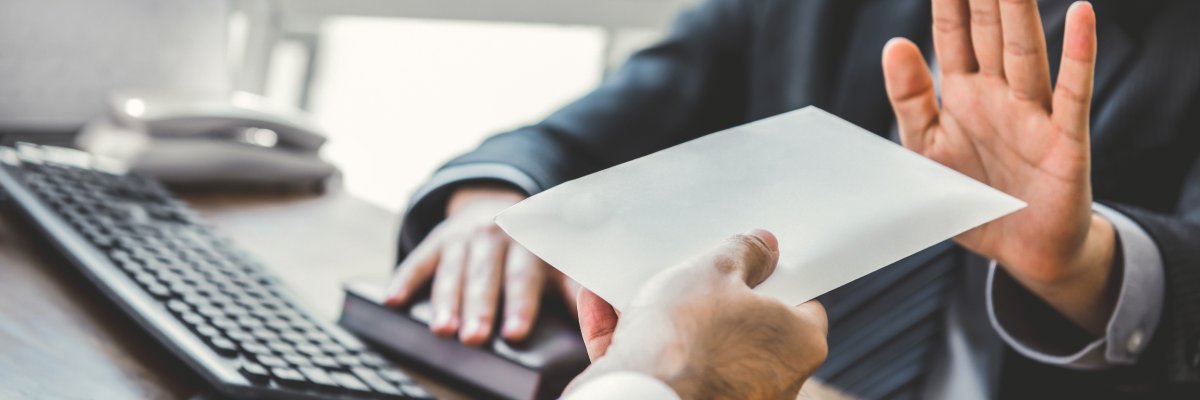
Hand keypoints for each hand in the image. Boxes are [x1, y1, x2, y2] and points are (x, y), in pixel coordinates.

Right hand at [384, 184, 579, 344]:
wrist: (495, 204)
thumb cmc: (532, 248)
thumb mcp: (558, 260)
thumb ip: (577, 288)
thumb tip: (612, 315)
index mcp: (530, 243)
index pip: (525, 277)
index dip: (521, 304)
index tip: (516, 332)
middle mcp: (496, 237)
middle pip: (487, 276)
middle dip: (480, 308)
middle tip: (474, 339)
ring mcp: (463, 238)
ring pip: (453, 271)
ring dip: (445, 301)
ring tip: (441, 330)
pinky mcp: (436, 240)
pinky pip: (418, 260)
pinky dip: (404, 280)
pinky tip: (392, 301)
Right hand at [567, 230, 828, 398]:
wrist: (638, 398)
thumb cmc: (687, 337)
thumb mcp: (713, 271)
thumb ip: (741, 253)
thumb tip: (763, 245)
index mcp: (797, 346)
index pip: (801, 305)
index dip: (772, 277)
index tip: (747, 260)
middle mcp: (770, 382)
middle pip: (742, 326)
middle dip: (711, 298)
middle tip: (690, 269)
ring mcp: (725, 398)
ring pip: (693, 348)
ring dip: (664, 316)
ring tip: (636, 282)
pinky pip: (653, 367)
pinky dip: (629, 339)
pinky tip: (599, 303)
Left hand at [882, 0, 1115, 332]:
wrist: (1022, 251)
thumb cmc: (976, 197)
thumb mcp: (927, 149)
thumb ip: (910, 99)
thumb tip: (894, 43)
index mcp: (963, 96)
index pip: (952, 37)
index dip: (948, 2)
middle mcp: (1000, 96)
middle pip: (991, 33)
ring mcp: (1034, 114)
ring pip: (1027, 52)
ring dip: (1020, 12)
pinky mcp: (1064, 141)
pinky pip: (1071, 92)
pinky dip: (1078, 54)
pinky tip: (1079, 14)